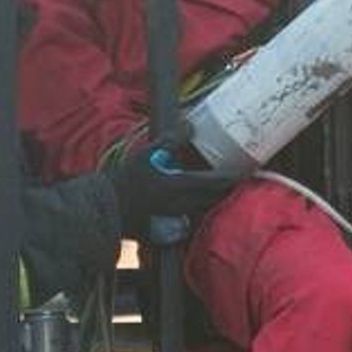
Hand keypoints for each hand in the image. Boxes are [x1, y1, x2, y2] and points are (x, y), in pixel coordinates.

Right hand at [110, 141, 238, 242]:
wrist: (106, 208)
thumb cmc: (126, 180)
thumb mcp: (147, 154)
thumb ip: (171, 139)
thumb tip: (190, 125)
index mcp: (181, 187)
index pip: (217, 182)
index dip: (233, 177)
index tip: (245, 172)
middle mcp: (183, 205)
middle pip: (214, 198)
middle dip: (226, 190)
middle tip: (236, 180)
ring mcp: (176, 218)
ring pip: (203, 208)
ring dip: (212, 200)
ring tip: (218, 190)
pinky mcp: (167, 226)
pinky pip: (190, 218)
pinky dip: (197, 209)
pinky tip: (194, 204)